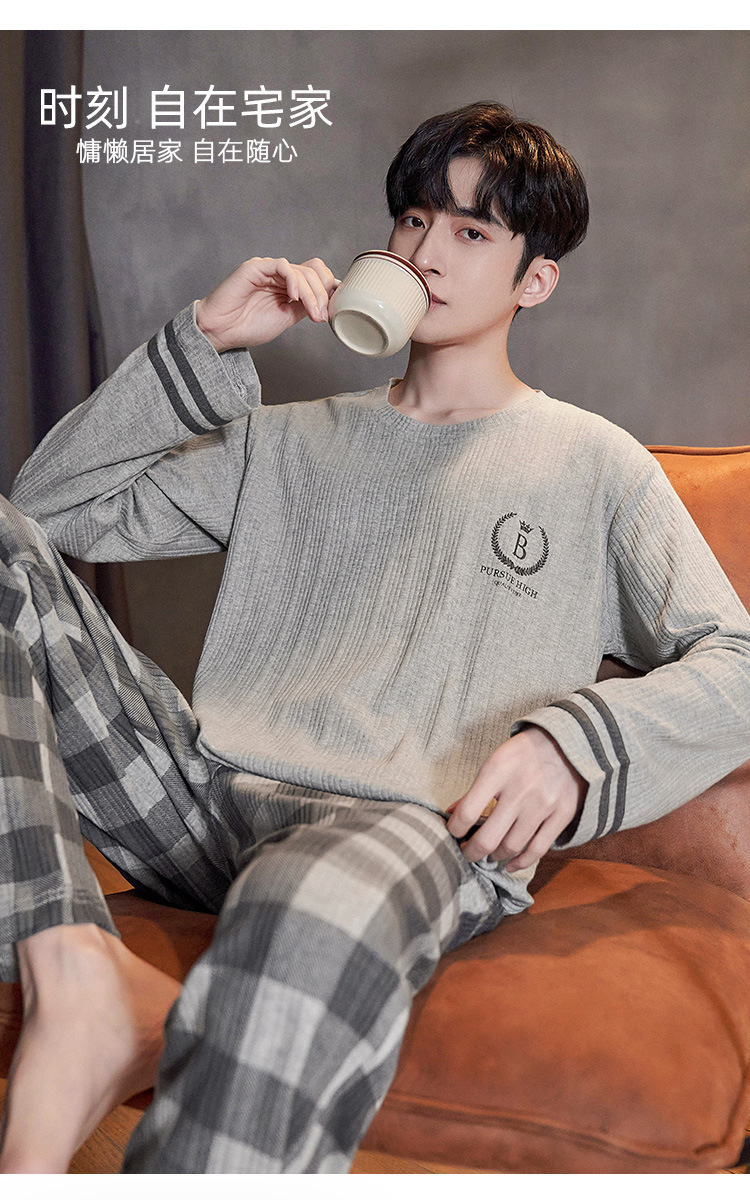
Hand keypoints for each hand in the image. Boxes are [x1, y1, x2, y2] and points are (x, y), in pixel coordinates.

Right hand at [194, 256, 338, 351]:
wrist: (221, 331)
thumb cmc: (247, 325)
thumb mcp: (286, 318)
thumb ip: (304, 307)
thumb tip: (327, 303)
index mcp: (287, 284)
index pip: (315, 274)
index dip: (326, 289)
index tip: (328, 310)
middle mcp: (279, 274)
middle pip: (312, 272)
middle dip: (321, 296)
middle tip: (320, 316)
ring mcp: (268, 269)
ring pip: (300, 271)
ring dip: (311, 294)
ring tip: (311, 313)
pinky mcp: (256, 267)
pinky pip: (282, 266)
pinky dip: (293, 280)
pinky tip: (293, 297)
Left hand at [446, 726, 585, 870]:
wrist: (568, 743)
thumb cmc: (524, 753)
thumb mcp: (495, 761)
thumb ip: (475, 790)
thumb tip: (451, 814)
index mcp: (498, 771)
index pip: (468, 812)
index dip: (455, 829)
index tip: (454, 833)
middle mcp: (520, 790)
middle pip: (488, 838)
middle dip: (471, 852)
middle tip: (467, 852)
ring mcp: (543, 805)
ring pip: (511, 846)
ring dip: (495, 856)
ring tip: (489, 854)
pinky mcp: (562, 815)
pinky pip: (538, 849)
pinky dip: (522, 862)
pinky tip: (510, 864)